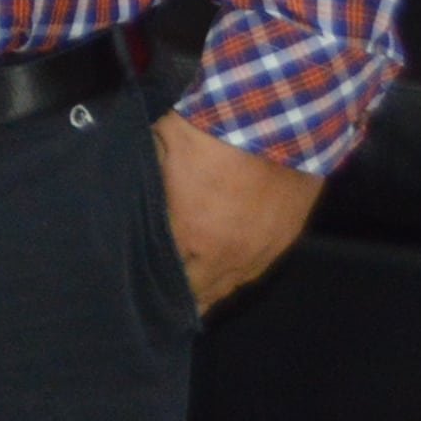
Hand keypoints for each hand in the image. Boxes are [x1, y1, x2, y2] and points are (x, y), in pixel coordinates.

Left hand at [155, 113, 320, 311]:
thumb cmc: (208, 131)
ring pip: (233, 284)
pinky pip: (259, 269)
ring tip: (197, 296)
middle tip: (168, 301)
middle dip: (184, 295)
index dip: (157, 283)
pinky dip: (241, 272)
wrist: (276, 119)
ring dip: (214, 287)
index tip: (144, 288)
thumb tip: (134, 193)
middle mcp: (228, 254)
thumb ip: (149, 183)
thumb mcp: (159, 149)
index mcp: (191, 235)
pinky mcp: (286, 238)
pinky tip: (230, 273)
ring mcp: (261, 249)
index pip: (170, 277)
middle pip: (203, 291)